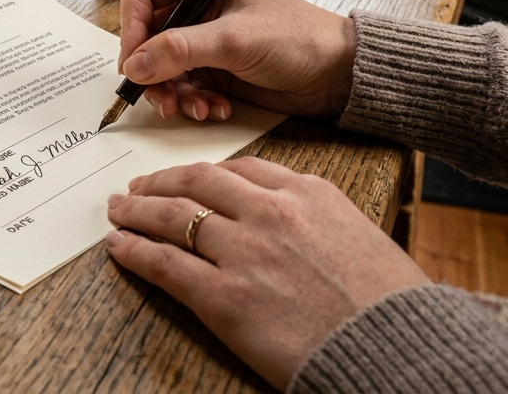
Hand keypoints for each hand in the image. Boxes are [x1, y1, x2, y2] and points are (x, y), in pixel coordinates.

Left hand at [106, 159, 429, 389]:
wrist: (401, 352)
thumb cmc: (388, 302)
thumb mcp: (355, 233)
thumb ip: (311, 214)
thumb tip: (276, 213)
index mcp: (305, 191)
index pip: (238, 167)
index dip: (202, 172)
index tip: (185, 177)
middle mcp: (269, 211)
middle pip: (196, 182)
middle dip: (160, 182)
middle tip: (137, 187)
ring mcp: (244, 252)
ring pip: (173, 216)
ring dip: (137, 211)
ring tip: (118, 211)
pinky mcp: (225, 298)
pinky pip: (165, 264)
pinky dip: (135, 251)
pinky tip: (119, 246)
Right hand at [117, 0, 356, 121]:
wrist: (339, 75)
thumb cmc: (297, 37)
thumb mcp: (234, 40)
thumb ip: (180, 50)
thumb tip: (133, 65)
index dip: (131, 27)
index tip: (133, 62)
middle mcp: (196, 4)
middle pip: (146, 35)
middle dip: (152, 70)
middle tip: (161, 99)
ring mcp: (203, 37)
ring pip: (161, 66)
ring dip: (172, 92)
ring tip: (195, 109)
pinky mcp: (213, 67)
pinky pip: (183, 85)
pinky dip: (192, 101)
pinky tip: (215, 109)